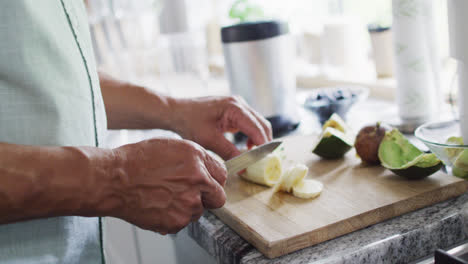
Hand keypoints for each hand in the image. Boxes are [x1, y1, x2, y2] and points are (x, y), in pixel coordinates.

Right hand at [107, 138, 226, 234]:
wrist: (113, 181)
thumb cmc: (136, 161)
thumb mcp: (171, 147)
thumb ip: (196, 159)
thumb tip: (209, 172)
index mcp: (197, 159)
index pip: (222, 174)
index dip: (212, 179)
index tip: (206, 183)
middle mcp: (197, 180)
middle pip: (218, 198)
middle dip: (208, 197)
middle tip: (190, 194)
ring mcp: (188, 203)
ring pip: (199, 211)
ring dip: (188, 207)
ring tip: (165, 196)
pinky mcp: (177, 221)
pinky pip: (183, 222)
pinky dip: (174, 217)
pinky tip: (159, 205)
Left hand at [172, 96, 272, 159]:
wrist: (177, 112)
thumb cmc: (190, 122)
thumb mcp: (209, 140)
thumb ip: (229, 153)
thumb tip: (245, 167)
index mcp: (234, 107)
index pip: (257, 128)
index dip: (263, 145)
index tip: (265, 160)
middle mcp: (239, 103)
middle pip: (262, 124)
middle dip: (264, 143)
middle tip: (263, 161)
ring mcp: (238, 105)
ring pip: (258, 123)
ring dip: (259, 139)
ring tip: (254, 156)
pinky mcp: (235, 110)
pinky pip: (250, 123)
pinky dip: (252, 135)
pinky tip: (247, 147)